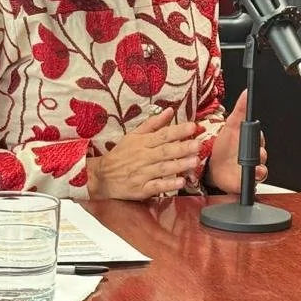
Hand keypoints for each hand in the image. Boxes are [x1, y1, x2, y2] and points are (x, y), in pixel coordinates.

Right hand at [85, 107, 201, 199]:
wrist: (102, 176)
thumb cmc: (121, 154)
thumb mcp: (133, 135)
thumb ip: (153, 124)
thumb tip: (170, 111)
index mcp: (142, 142)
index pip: (163, 135)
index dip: (178, 131)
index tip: (193, 126)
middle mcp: (143, 157)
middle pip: (165, 151)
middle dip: (182, 148)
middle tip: (198, 144)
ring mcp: (142, 174)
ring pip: (163, 168)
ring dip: (179, 165)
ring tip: (195, 161)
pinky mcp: (141, 189)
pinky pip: (156, 186)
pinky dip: (168, 185)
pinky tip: (180, 182)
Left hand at [205, 90, 268, 193]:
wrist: (214, 166)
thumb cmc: (224, 145)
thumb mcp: (231, 125)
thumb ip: (240, 109)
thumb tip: (246, 92)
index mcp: (253, 141)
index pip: (260, 138)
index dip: (259, 139)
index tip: (256, 137)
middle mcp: (255, 156)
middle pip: (263, 155)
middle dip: (260, 154)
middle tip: (253, 152)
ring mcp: (253, 169)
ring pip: (262, 170)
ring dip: (259, 169)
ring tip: (254, 168)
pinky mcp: (247, 182)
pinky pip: (255, 182)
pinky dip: (254, 181)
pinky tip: (250, 177)